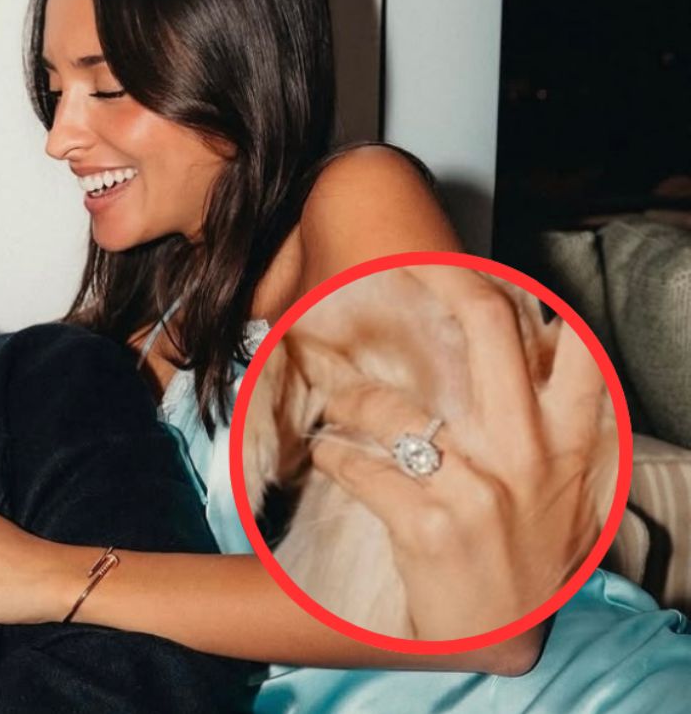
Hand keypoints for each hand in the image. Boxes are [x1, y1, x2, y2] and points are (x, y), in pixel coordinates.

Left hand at [310, 266, 610, 638]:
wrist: (502, 635)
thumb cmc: (524, 555)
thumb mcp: (560, 488)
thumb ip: (545, 424)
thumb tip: (519, 348)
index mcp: (568, 441)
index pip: (563, 340)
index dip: (509, 285)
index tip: (457, 259)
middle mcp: (528, 454)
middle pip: (487, 328)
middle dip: (440, 278)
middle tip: (395, 263)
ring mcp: (476, 489)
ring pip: (392, 405)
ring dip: (351, 398)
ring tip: (337, 403)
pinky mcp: (426, 524)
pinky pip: (357, 465)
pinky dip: (331, 455)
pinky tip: (328, 456)